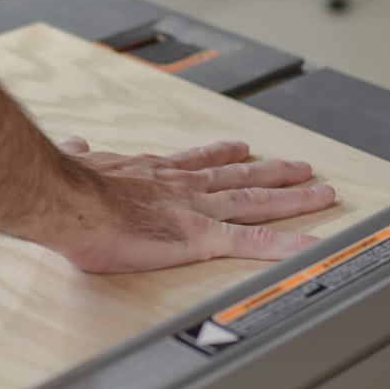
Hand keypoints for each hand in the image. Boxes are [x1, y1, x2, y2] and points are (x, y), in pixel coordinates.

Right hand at [49, 138, 335, 272]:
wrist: (72, 199)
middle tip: (298, 166)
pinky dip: (285, 244)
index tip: (240, 149)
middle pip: (239, 177)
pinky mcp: (202, 236)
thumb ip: (83, 153)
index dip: (221, 155)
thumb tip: (75, 142)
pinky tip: (309, 246)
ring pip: (256, 201)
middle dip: (270, 172)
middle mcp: (185, 186)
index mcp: (156, 172)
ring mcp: (198, 209)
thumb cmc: (71, 186)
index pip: (197, 161)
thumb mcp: (79, 159)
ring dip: (290, 196)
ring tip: (318, 191)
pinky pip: (254, 242)